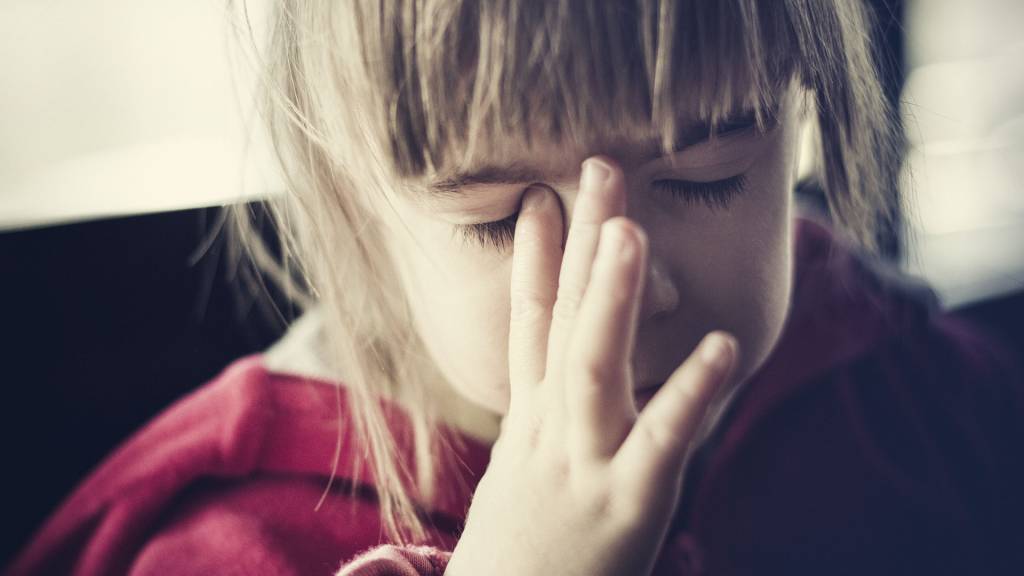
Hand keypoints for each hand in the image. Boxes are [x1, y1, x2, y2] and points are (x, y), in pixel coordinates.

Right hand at [445, 157, 736, 575]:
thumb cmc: (522, 555)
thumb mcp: (521, 478)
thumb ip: (543, 425)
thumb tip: (556, 381)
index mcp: (531, 424)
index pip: (530, 326)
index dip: (532, 259)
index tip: (539, 195)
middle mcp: (551, 431)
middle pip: (562, 323)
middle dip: (579, 245)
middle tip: (599, 169)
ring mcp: (585, 464)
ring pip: (594, 367)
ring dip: (610, 296)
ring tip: (632, 231)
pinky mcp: (626, 506)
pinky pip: (661, 441)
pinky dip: (690, 392)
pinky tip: (725, 344)